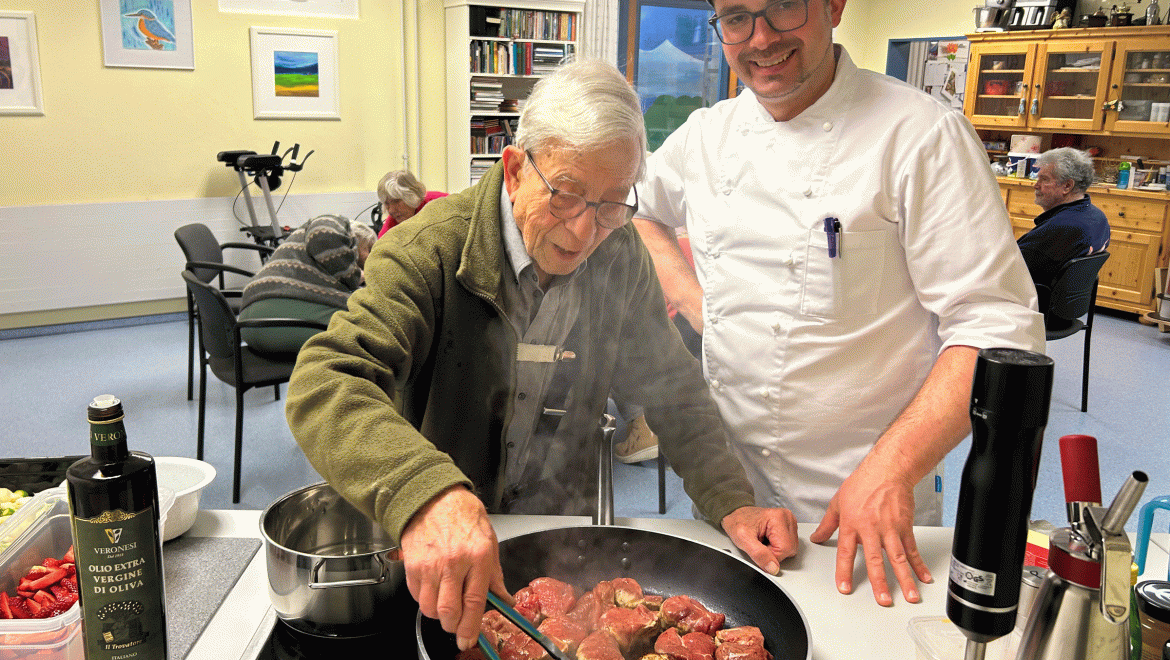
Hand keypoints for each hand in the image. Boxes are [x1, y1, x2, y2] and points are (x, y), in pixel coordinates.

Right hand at [399, 485, 508, 649]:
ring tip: (446, 604)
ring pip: (430, 608)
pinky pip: (416, 596)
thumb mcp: (489, 541)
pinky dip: (425, 600)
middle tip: (458, 625)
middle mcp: (453, 562)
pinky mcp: (412, 565)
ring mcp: (430, 565)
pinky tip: (434, 590)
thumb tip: (503, 599)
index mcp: (477, 556)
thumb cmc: (463, 515)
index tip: (469, 640)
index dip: (471, 627)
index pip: (474, 602)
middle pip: (449, 612)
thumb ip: (495, 575)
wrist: (432, 497)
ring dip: (439, 614)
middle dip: (454, 626)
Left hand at [720, 506, 798, 574]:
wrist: (736, 515)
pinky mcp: (788, 527)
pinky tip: (768, 539)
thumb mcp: (743, 539)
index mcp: (779, 518)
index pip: (785, 549)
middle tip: (760, 543)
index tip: (759, 547)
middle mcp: (787, 518)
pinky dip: (777, 546)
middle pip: (790, 549)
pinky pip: (788, 545)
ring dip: (776, 550)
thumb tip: (773, 568)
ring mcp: (789, 522)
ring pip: (790, 549)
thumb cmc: (738, 522)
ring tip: (764, 540)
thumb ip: (759, 554)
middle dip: (774, 552)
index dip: (771, 555)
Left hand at [809, 465, 931, 605]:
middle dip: (880, 582)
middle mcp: (871, 529)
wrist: (886, 471)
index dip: (844, 572)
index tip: (845, 588)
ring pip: (897, 558)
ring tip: (910, 596)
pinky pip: (912, 549)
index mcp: (851, 525)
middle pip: (875, 560)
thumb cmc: (862, 484)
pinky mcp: (904, 527)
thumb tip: (817, 536)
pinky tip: (923, 578)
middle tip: (883, 600)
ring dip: (904, 579)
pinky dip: (919, 565)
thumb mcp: (837, 503)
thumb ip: (827, 524)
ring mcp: (890, 529)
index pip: (845, 553)